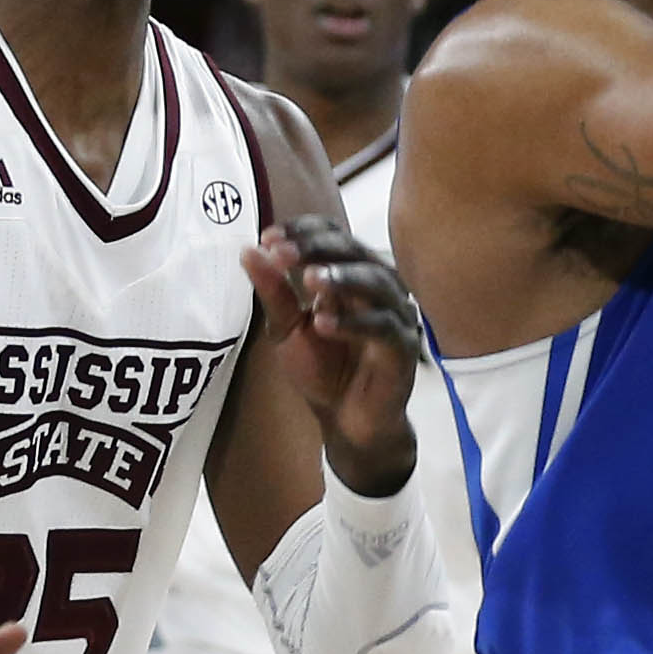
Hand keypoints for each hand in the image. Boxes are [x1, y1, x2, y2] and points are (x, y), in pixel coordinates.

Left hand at [243, 215, 424, 494]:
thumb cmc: (322, 369)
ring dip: (343, 277)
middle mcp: (377, 288)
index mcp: (350, 275)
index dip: (303, 232)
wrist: (346, 421)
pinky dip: (355, 323)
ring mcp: (395, 316)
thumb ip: (273, 292)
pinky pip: (384, 328)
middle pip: (356, 252)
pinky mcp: (403, 348)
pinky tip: (323, 324)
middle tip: (283, 252)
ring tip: (310, 279)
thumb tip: (248, 250)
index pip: (334, 236)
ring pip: (378, 283)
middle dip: (318, 248)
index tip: (268, 239)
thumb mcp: (286, 328)